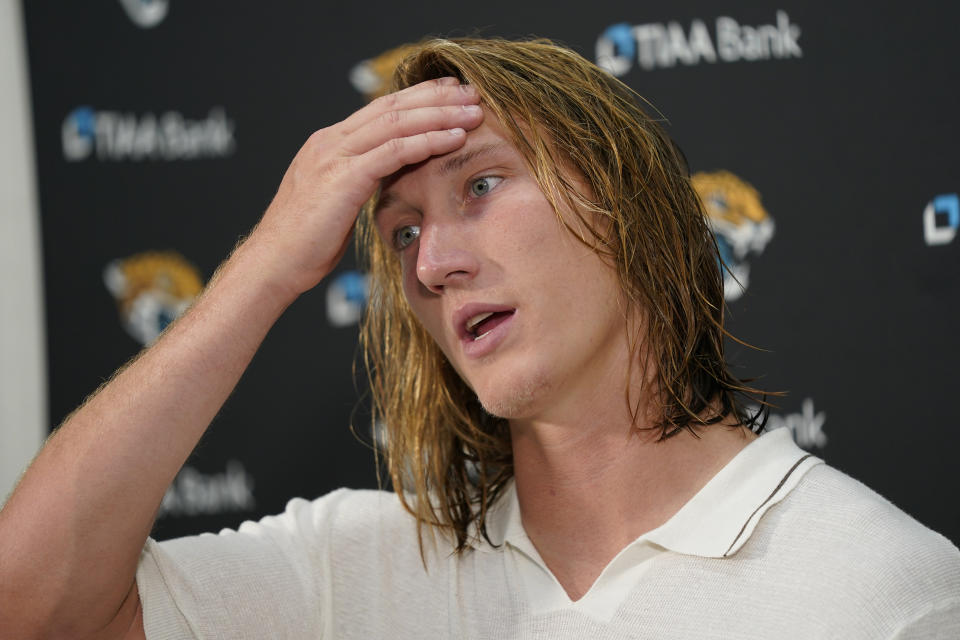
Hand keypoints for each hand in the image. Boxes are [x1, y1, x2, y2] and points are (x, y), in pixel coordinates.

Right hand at [243, 77, 483, 299]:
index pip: (381, 109)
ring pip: (397, 121)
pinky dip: (427, 141)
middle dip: (436, 96)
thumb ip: (359, 181)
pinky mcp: (343, 177)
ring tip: (473, 111)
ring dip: (440, 114)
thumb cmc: (305, 244)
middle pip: (392, 105)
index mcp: (328, 143)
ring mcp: (334, 155)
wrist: (273, 264)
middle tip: (471, 91)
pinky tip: (454, 138)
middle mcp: (330, 141)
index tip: (451, 93)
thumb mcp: (336, 203)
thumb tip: (386, 179)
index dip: (419, 98)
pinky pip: (394, 151)